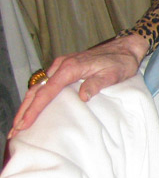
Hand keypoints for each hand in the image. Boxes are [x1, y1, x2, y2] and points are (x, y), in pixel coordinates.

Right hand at [10, 33, 148, 134]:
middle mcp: (61, 65)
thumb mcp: (113, 75)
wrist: (125, 47)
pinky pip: (45, 84)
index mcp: (70, 68)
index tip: (24, 124)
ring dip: (27, 105)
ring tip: (19, 124)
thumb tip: (83, 96)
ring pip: (38, 87)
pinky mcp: (64, 68)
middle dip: (24, 111)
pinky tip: (32, 108)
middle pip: (36, 90)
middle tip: (14, 131)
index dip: (34, 109)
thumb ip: (97, 84)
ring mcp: (61, 66)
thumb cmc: (120, 62)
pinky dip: (36, 97)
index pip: (47, 92)